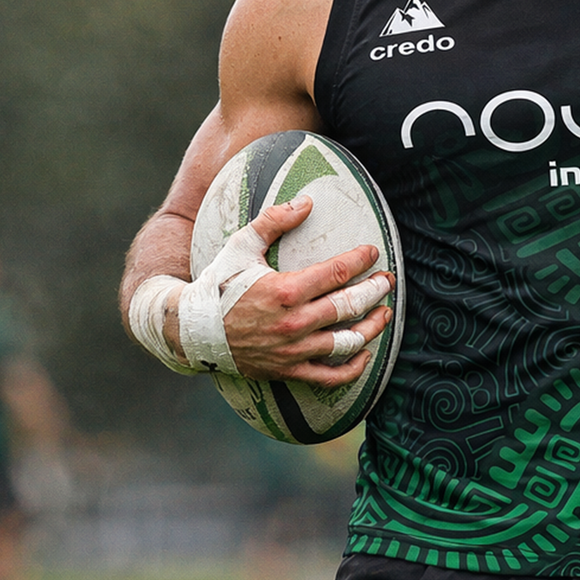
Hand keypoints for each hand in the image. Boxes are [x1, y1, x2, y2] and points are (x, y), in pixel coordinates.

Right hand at [218, 195, 394, 387]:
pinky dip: (354, 368)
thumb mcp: (242, 246)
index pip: (337, 273)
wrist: (192, 330)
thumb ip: (274, 220)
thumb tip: (307, 203)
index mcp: (285, 290)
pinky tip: (365, 353)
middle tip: (388, 280)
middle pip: (349, 305)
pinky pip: (330, 376)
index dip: (361, 260)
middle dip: (375, 290)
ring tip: (385, 313)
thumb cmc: (219, 284)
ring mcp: (293, 350)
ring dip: (372, 326)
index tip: (372, 252)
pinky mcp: (288, 371)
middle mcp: (293, 323)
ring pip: (347, 341)